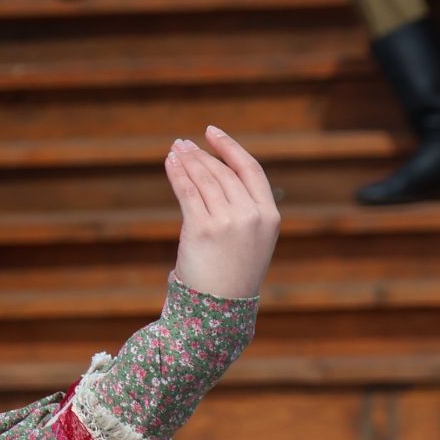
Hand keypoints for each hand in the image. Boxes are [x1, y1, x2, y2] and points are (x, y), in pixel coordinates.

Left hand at [164, 126, 279, 299]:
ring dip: (187, 160)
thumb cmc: (232, 273)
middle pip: (224, 172)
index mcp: (270, 215)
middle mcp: (252, 215)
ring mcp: (228, 221)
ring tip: (175, 149)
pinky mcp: (202, 228)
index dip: (231, 148)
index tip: (213, 133)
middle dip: (202, 155)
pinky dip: (177, 174)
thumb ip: (242, 209)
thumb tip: (211, 175)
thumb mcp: (250, 239)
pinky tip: (169, 163)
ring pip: (205, 179)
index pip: (251, 170)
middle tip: (183, 143)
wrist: (220, 306)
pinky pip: (188, 192)